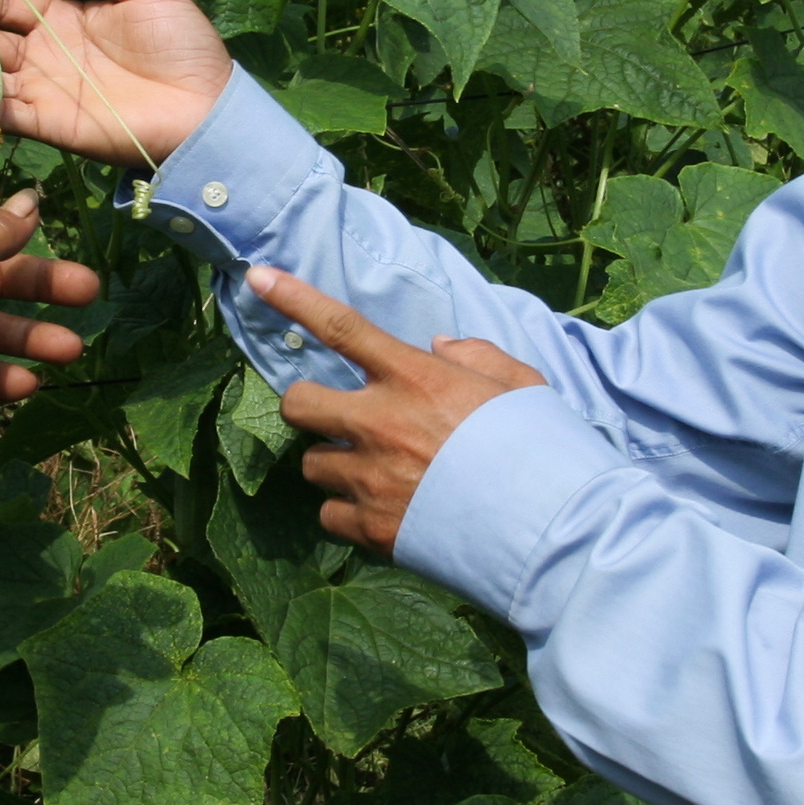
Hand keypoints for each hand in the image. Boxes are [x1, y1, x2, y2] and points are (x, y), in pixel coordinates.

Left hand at [258, 266, 543, 554]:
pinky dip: (349, 514)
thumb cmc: (537, 448)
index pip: (341, 327)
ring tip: (378, 475)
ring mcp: (369, 477)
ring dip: (335, 466)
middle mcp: (379, 422)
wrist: (545, 527)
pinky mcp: (370, 526)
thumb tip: (441, 347)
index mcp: (414, 378)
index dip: (294, 299)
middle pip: (297, 403)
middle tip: (334, 417)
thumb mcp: (520, 384)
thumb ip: (477, 356)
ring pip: (311, 465)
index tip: (258, 277)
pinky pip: (329, 515)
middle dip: (306, 406)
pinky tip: (384, 513)